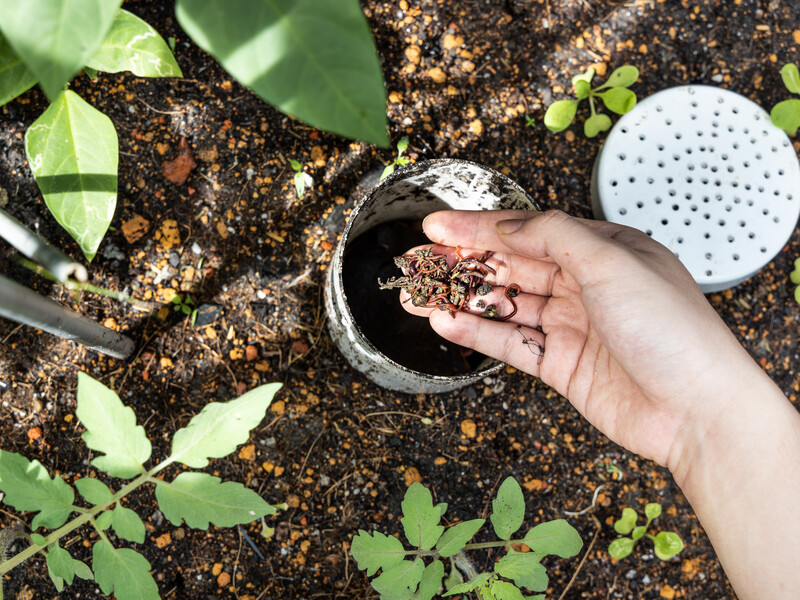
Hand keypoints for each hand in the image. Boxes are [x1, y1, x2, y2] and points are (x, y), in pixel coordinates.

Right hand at [402, 210, 764, 468]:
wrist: (697, 411)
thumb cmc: (672, 330)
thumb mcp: (612, 262)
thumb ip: (553, 237)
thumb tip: (506, 225)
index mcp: (602, 251)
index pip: (527, 230)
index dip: (479, 227)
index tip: (438, 227)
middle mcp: (583, 285)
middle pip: (509, 267)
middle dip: (461, 262)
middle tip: (419, 261)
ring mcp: (570, 326)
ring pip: (503, 305)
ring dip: (460, 299)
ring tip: (417, 294)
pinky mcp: (560, 364)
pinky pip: (508, 342)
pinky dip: (476, 331)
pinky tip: (446, 322)